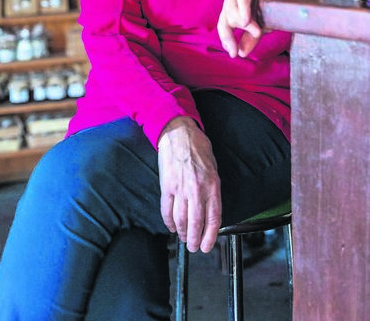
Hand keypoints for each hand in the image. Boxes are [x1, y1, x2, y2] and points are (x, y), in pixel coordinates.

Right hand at [157, 117, 220, 252]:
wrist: (179, 133)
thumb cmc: (198, 148)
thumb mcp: (213, 168)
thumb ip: (212, 188)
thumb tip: (210, 208)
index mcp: (212, 185)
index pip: (213, 218)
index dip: (210, 236)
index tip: (207, 246)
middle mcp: (197, 190)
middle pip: (196, 223)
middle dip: (195, 239)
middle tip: (194, 247)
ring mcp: (180, 189)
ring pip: (181, 219)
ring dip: (182, 233)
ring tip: (183, 238)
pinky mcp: (167, 186)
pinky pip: (167, 210)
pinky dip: (169, 222)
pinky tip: (171, 227)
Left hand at [217, 0, 317, 58]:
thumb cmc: (279, 0)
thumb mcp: (264, 23)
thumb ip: (250, 36)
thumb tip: (241, 53)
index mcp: (234, 5)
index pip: (223, 24)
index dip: (226, 40)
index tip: (234, 54)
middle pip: (225, 19)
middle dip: (232, 35)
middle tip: (242, 48)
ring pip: (231, 9)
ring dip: (243, 25)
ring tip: (257, 31)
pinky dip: (243, 10)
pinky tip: (246, 21)